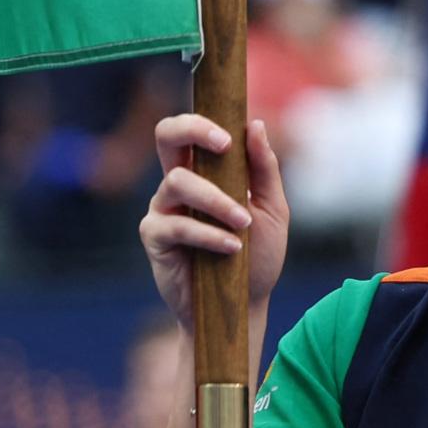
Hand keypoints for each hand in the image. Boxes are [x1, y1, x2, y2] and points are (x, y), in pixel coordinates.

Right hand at [138, 115, 290, 326]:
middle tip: (223, 145)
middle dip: (191, 129)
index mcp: (204, 172)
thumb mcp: (273, 210)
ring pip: (177, 181)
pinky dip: (207, 234)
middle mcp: (177, 184)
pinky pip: (176, 224)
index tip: (230, 137)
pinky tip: (231, 247)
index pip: (191, 131)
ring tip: (243, 224)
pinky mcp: (155, 238)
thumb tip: (254, 124)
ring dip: (216, 200)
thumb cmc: (257, 256)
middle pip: (165, 135)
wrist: (243, 306)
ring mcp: (163, 209)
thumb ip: (264, 169)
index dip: (203, 122)